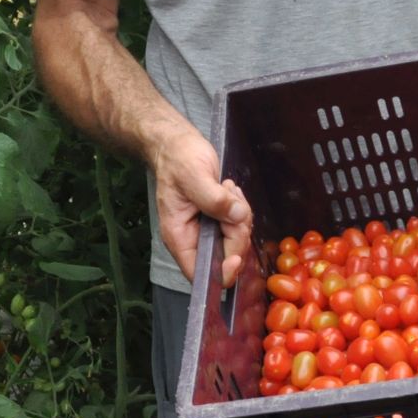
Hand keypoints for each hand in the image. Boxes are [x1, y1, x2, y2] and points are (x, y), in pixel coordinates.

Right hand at [150, 132, 251, 286]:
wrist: (177, 144)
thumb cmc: (178, 159)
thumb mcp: (194, 176)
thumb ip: (214, 199)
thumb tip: (237, 215)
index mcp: (179, 237)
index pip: (201, 273)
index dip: (222, 271)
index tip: (237, 256)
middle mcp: (194, 239)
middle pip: (226, 256)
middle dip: (237, 232)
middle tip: (232, 200)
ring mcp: (208, 230)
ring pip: (236, 240)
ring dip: (240, 216)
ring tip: (227, 190)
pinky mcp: (219, 220)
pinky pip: (238, 225)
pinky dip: (240, 209)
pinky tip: (230, 191)